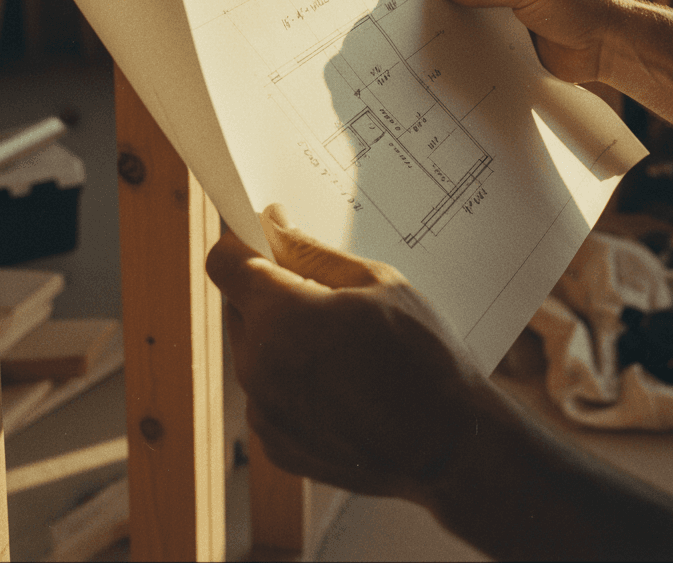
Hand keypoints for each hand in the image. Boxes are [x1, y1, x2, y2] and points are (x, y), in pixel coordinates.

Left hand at [205, 204, 490, 503]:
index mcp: (279, 317)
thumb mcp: (376, 283)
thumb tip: (273, 225)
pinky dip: (292, 384)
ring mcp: (264, 413)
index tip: (264, 240)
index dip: (240, 243)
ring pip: (254, 353)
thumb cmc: (422, 357)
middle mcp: (257, 367)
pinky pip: (268, 396)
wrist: (449, 447)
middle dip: (268, 293)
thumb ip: (312, 252)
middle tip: (322, 295)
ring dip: (281, 340)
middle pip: (238, 307)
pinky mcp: (276, 446)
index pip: (223, 262)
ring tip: (341, 347)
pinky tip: (341, 385)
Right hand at [436, 0, 631, 85]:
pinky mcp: (517, 48)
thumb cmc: (579, 5)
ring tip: (423, 34)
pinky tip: (449, 56)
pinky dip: (472, 52)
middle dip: (449, 2)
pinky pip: (488, 48)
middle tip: (413, 8)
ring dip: (459, 29)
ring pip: (477, 23)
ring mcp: (514, 20)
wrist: (610, 47)